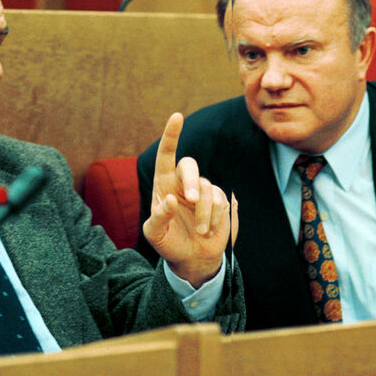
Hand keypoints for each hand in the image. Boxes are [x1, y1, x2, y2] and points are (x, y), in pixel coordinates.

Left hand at [142, 113, 237, 287]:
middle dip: (191, 180)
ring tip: (199, 231)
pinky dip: (214, 218)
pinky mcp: (220, 200)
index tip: (177, 116)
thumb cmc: (169, 243)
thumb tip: (170, 200)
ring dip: (202, 213)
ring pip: (206, 189)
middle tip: (191, 199)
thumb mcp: (155, 234)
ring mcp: (203, 190)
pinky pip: (220, 202)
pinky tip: (208, 230)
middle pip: (190, 165)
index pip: (166, 156)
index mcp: (164, 185)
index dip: (171, 136)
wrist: (192, 258)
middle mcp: (183, 183)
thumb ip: (158, 217)